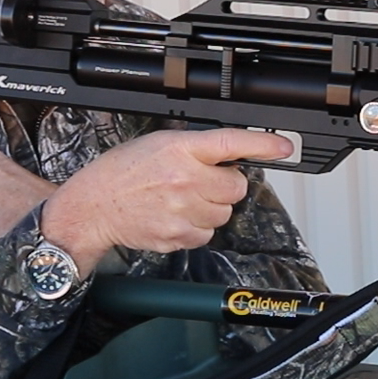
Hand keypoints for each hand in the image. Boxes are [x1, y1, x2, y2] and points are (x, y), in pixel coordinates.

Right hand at [41, 128, 292, 273]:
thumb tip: (231, 156)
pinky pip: (208, 233)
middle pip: (236, 187)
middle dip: (224, 185)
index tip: (284, 147)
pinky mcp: (179, 236)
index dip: (263, 144)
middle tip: (200, 183)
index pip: (231, 143)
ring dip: (211, 208)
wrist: (93, 207)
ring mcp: (183, 210)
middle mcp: (185, 179)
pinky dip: (198, 228)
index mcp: (181, 149)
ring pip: (225, 213)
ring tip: (182, 201)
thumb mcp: (159, 144)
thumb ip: (196, 149)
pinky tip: (175, 217)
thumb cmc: (123, 173)